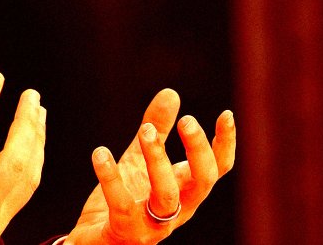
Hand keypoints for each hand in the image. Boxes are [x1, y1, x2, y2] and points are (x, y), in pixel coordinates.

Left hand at [64, 89, 235, 244]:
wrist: (97, 241)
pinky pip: (121, 205)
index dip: (225, 144)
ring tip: (145, 130)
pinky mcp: (124, 231)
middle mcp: (176, 209)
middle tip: (187, 120)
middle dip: (198, 151)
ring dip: (157, 160)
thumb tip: (172, 92)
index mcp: (184, 191)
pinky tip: (100, 153)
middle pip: (202, 183)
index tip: (226, 114)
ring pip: (166, 195)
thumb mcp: (140, 160)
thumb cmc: (125, 200)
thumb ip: (156, 129)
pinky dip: (110, 177)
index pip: (216, 170)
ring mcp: (152, 224)